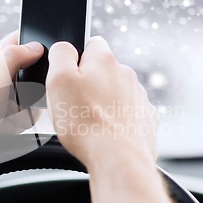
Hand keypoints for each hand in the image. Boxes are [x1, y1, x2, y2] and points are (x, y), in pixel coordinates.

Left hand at [0, 32, 43, 180]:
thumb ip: (15, 56)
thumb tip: (35, 46)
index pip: (20, 40)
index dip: (36, 48)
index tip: (40, 64)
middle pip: (29, 75)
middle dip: (31, 92)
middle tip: (18, 99)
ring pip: (26, 100)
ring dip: (23, 113)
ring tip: (6, 118)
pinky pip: (17, 118)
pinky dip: (14, 126)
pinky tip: (2, 129)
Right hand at [46, 36, 156, 170]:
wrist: (117, 158)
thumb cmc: (86, 122)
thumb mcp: (58, 80)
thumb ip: (60, 54)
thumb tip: (65, 47)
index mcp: (104, 60)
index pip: (91, 44)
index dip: (76, 60)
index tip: (68, 79)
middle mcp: (126, 74)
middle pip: (103, 71)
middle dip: (89, 84)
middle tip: (74, 106)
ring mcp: (138, 96)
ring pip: (115, 93)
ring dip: (103, 103)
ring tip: (89, 123)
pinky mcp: (144, 118)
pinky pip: (126, 113)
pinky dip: (116, 121)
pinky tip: (105, 133)